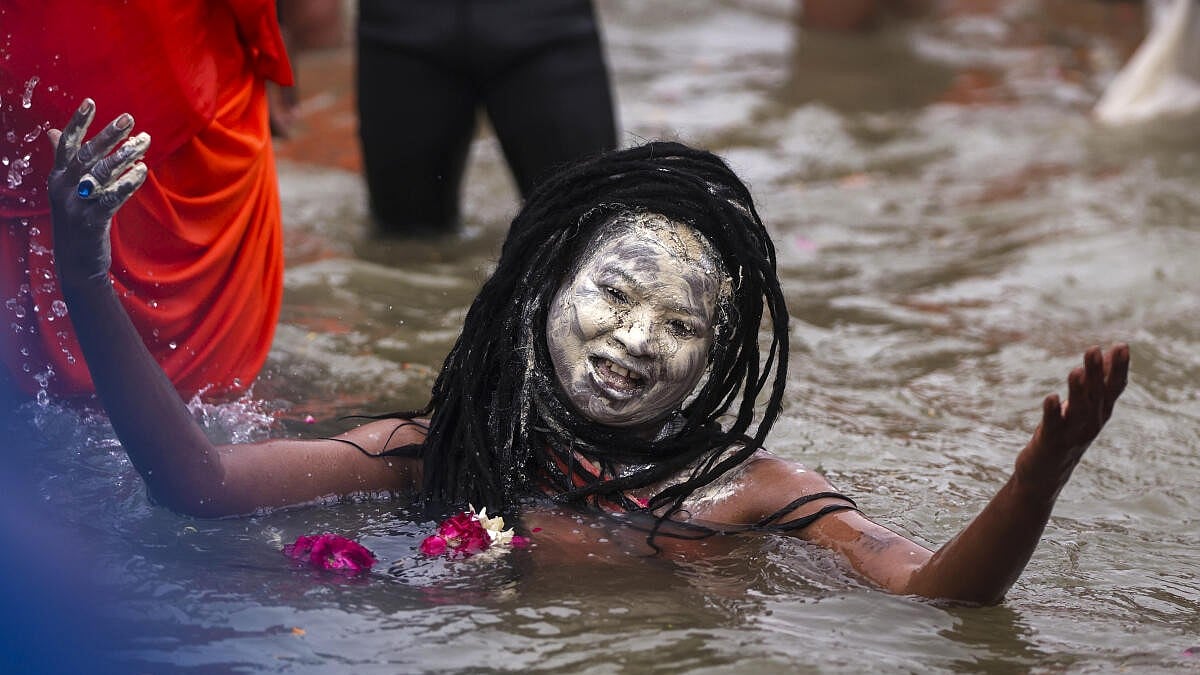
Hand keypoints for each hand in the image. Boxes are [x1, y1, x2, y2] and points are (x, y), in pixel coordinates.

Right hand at [47, 98, 149, 285]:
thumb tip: (55, 133)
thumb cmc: (76, 220)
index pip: (67, 144)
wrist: (75, 262)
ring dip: (125, 155)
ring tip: (144, 142)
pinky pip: (112, 197)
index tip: (90, 102)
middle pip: (88, 155)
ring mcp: (76, 204)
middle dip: (109, 135)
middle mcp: (63, 188)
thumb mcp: (66, 190)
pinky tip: (142, 171)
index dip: (78, 122)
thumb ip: (65, 162)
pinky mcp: (92, 220)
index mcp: (58, 177)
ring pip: (102, 173)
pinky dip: (127, 182)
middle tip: (129, 119)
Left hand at [1014, 344, 1129, 496]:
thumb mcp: (1082, 409)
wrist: (1044, 474)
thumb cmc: (1064, 434)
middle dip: (1096, 373)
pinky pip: (1053, 426)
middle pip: (1096, 395)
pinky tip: (1051, 398)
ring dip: (1078, 391)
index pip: (1113, 388)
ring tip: (1076, 370)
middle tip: (1093, 349)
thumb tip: (1106, 355)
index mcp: (1100, 413)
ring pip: (1078, 411)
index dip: (1118, 368)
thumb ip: (1094, 384)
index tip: (1122, 346)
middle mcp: (1091, 424)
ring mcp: (1072, 435)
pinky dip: (1053, 412)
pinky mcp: (1051, 443)